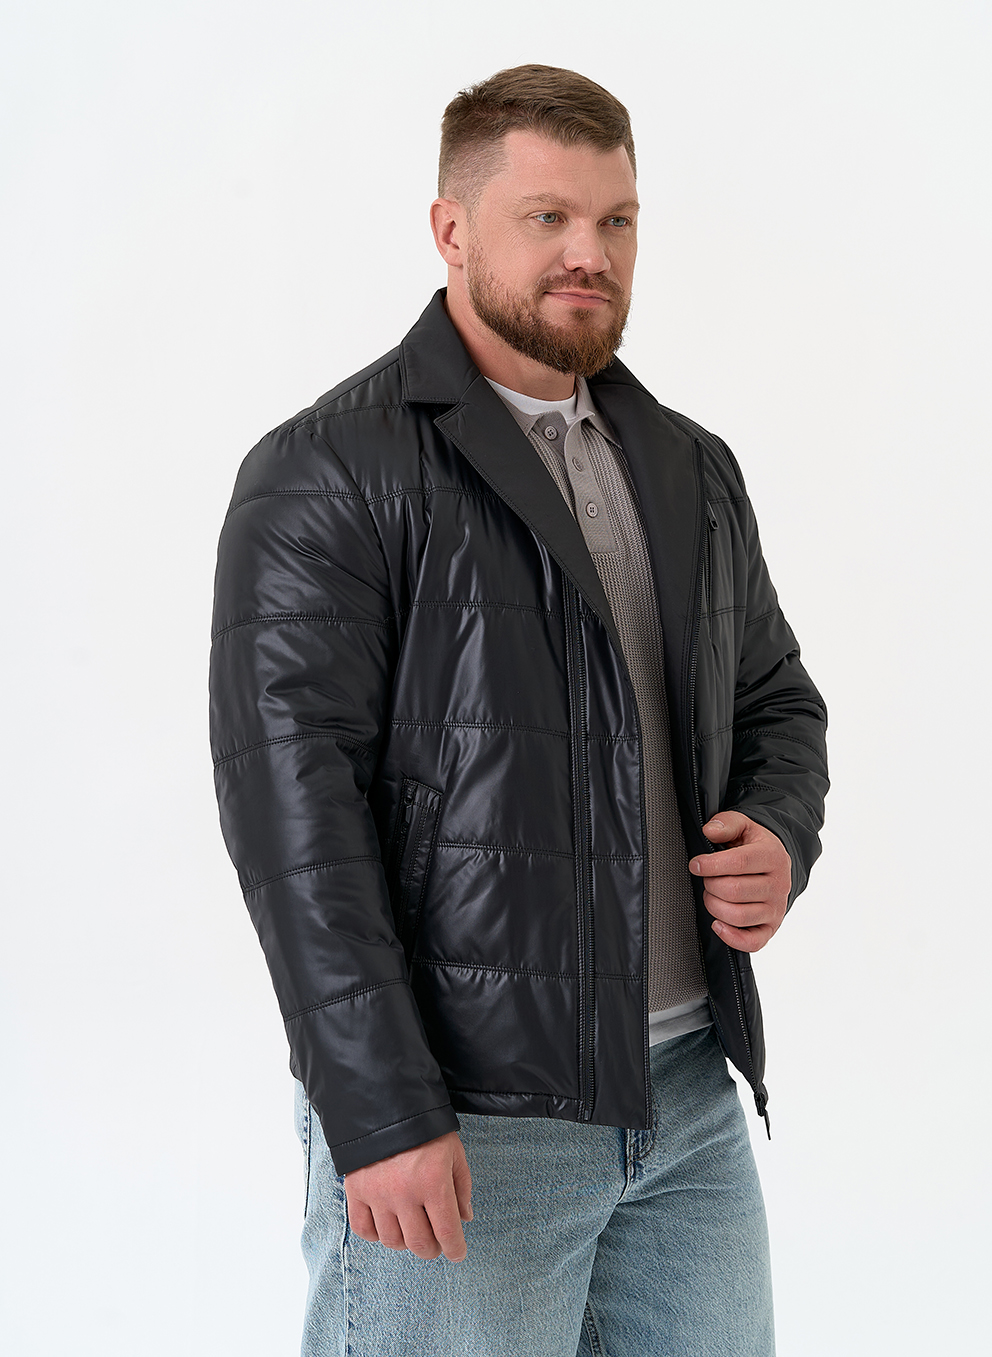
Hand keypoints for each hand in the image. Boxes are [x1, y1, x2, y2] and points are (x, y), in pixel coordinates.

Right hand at [344, 1130, 472, 1261]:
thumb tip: (464, 1218)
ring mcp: (378, 1194)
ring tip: (412, 1228)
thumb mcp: (453, 1151)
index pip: (447, 1232)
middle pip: (419, 1243)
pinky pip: (364, 1230)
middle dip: (433, 1248)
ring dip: (406, 1241)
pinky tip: (388, 1223)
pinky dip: (377, 1234)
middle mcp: (405, 1193)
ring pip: (393, 1241)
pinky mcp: (356, 1190)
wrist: (385, 1101)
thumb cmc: (425, 1126)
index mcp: (433, 1182)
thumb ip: (461, 1186)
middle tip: (436, 1242)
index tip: (457, 1253)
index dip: (455, 1249)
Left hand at [689, 811, 791, 952]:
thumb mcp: (743, 826)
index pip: (739, 863)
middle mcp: (778, 884)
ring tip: (711, 895)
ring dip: (715, 906)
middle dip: (711, 885)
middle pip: (734, 891)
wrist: (776, 864)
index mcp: (772, 856)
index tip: (695, 865)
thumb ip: (726, 823)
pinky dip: (731, 937)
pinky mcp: (771, 928)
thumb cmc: (754, 845)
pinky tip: (717, 924)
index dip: (712, 865)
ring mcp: (776, 909)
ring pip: (738, 916)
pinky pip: (752, 942)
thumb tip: (709, 831)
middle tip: (706, 879)